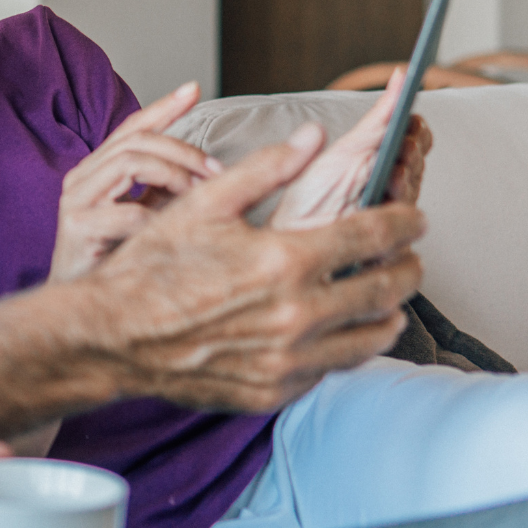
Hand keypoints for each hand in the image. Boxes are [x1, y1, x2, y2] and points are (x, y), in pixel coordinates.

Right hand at [50, 82, 222, 280]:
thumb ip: (168, 190)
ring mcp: (75, 202)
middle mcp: (81, 179)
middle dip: (185, 152)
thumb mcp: (149, 220)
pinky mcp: (76, 228)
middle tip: (216, 174)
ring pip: (132, 161)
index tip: (193, 89)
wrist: (84, 320)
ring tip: (200, 199)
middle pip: (138, 141)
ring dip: (176, 176)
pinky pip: (127, 211)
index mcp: (97, 173)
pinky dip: (158, 219)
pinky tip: (176, 236)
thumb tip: (213, 171)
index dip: (164, 107)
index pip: (132, 128)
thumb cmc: (119, 271)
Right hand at [72, 123, 425, 411]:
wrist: (112, 336)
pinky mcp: (275, 390)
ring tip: (386, 297)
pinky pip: (333, 370)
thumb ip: (265, 168)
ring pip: (371, 338)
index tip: (414, 219)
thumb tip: (312, 136)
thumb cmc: (151, 267)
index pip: (374, 236)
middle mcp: (297, 315)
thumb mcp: (203, 202)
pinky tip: (338, 332)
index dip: (405, 222)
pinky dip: (346, 348)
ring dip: (388, 313)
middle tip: (409, 256)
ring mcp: (288, 360)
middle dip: (408, 267)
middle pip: (387, 289)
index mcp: (285, 260)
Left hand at [270, 68, 433, 230]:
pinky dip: (395, 223)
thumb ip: (377, 120)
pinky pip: (402, 238)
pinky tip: (385, 211)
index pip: (417, 141)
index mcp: (384, 164)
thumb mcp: (344, 153)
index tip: (410, 121)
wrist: (286, 241)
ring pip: (413, 198)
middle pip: (417, 166)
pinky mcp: (387, 251)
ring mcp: (393, 220)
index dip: (416, 131)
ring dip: (406, 186)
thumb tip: (402, 77)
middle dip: (411, 155)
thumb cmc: (312, 197)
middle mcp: (394, 190)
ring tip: (393, 174)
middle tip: (401, 145)